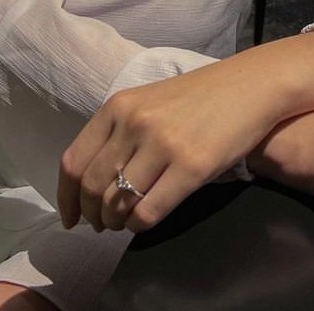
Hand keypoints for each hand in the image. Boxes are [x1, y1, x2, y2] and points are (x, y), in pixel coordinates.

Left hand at [57, 66, 277, 233]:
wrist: (247, 87)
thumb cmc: (197, 97)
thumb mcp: (147, 102)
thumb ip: (118, 133)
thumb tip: (91, 183)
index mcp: (117, 107)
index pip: (74, 162)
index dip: (66, 199)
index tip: (70, 218)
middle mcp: (134, 123)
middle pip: (93, 188)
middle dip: (92, 216)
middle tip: (101, 226)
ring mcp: (162, 145)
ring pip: (118, 204)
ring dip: (115, 223)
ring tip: (123, 223)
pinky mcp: (191, 167)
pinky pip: (148, 212)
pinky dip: (139, 226)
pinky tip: (144, 221)